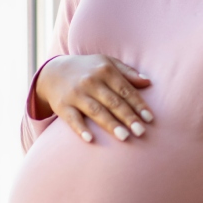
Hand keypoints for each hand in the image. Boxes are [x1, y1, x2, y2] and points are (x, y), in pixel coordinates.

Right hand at [34, 54, 154, 142]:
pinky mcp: (62, 106)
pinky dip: (80, 129)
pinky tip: (90, 139)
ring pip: (96, 111)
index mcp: (104, 70)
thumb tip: (148, 82)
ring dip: (110, 124)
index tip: (149, 119)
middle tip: (141, 132)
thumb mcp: (106, 63)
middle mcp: (90, 81)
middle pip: (113, 102)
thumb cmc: (87, 69)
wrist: (53, 72)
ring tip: (124, 137)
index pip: (125, 90)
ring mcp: (76, 94)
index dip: (138, 104)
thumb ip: (127, 72)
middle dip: (128, 117)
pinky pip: (72, 119)